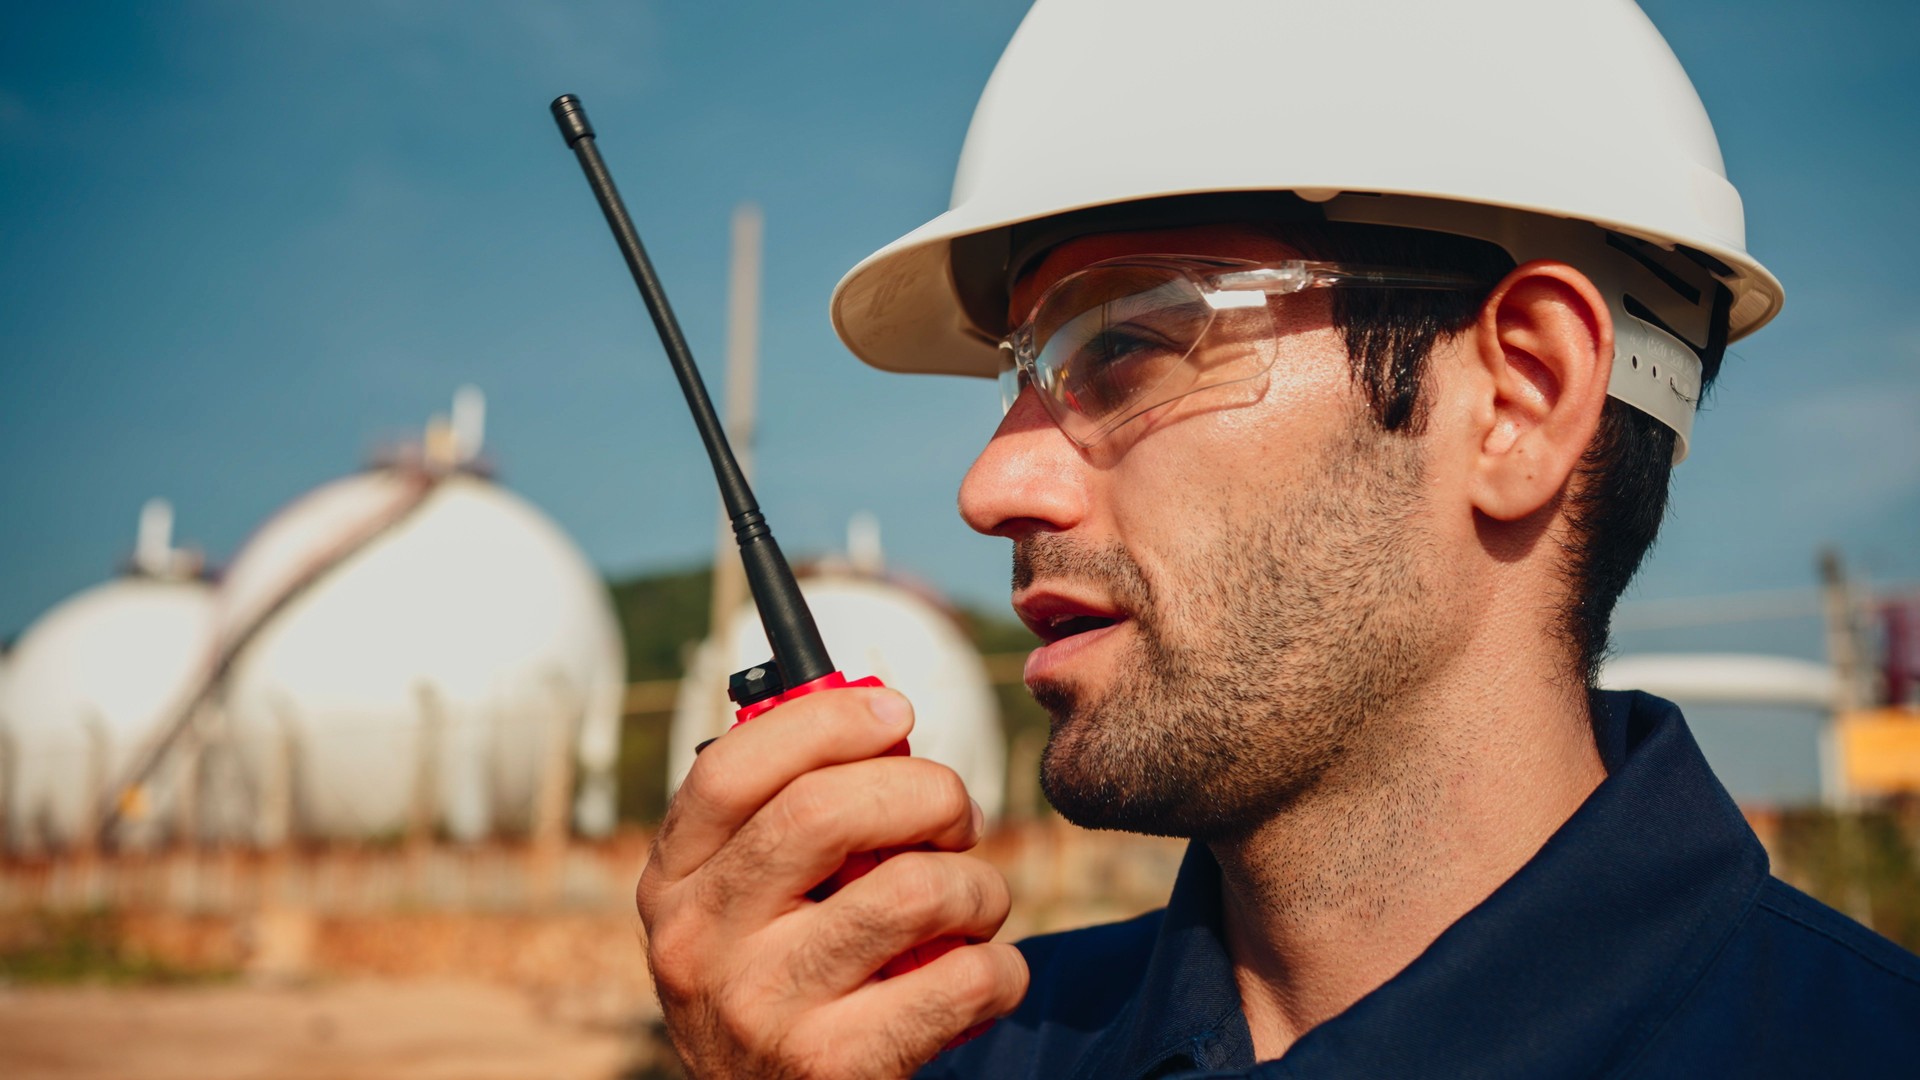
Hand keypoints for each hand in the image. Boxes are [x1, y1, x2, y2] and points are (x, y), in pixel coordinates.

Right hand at [637, 687, 1028, 1078]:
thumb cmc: (786, 980)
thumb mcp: (747, 904)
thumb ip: (792, 821)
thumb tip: (889, 723)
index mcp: (673, 882)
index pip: (730, 768)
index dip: (825, 721)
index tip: (897, 712)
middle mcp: (698, 943)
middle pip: (825, 812)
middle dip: (927, 793)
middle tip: (959, 818)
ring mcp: (759, 1009)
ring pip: (912, 892)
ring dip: (978, 885)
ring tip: (976, 904)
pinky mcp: (830, 1069)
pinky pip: (960, 980)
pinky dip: (1002, 969)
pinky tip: (987, 974)